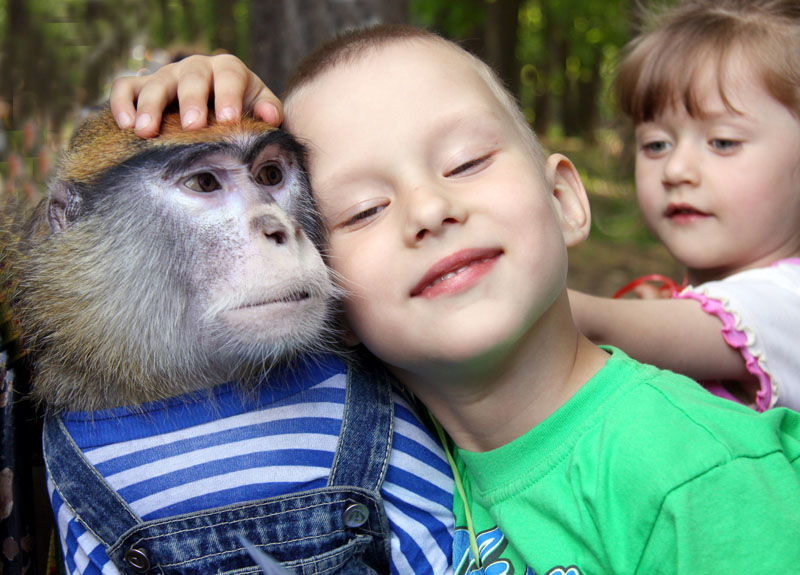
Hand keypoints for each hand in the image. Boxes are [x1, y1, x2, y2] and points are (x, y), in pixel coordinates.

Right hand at [109, 54, 281, 137]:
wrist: (215, 105)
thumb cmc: (240, 109)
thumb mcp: (258, 106)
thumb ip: (268, 110)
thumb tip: (271, 118)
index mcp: (227, 70)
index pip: (229, 77)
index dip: (229, 96)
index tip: (228, 119)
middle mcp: (195, 68)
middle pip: (191, 78)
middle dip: (191, 101)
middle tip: (193, 126)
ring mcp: (166, 76)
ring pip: (155, 83)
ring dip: (150, 107)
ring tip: (146, 132)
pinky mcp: (142, 86)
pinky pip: (125, 87)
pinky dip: (122, 103)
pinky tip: (125, 126)